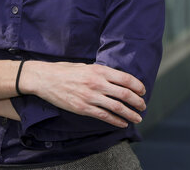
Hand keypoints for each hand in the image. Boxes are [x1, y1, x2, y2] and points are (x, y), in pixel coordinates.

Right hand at [21, 61, 145, 127]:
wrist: (46, 79)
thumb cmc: (66, 71)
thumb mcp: (86, 66)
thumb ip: (102, 73)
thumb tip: (117, 79)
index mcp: (99, 70)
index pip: (126, 79)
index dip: (138, 86)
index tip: (143, 91)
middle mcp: (97, 83)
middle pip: (125, 94)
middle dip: (137, 102)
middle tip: (143, 106)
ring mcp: (90, 96)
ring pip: (117, 107)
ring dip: (130, 114)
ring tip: (137, 118)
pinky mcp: (83, 108)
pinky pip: (103, 116)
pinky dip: (115, 121)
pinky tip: (122, 123)